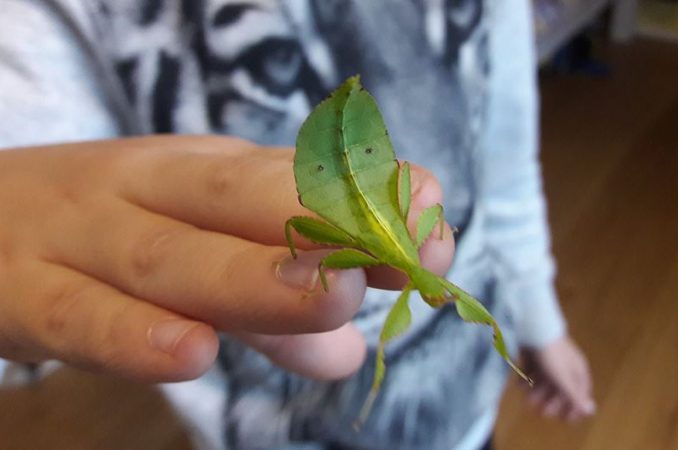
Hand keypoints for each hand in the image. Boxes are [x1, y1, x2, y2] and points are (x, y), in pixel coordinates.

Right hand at [0, 135, 452, 382]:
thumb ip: (269, 302)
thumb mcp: (194, 246)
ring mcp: (80, 241)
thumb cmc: (107, 234)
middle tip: (404, 255)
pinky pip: (81, 317)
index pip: (288, 175)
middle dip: (326, 223)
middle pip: (236, 200)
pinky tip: (192, 352)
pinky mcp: (23, 297)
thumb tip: (350, 353)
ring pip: (169, 256)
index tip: (435, 215)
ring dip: (254, 278)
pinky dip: (134, 334)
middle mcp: (142, 193)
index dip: (366, 195)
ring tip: (331, 297)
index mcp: (193, 172)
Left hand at [520, 336, 594, 421]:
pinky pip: (533, 370)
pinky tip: (519, 383)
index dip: (574, 407)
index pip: (581, 393)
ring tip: (526, 398)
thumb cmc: (552, 357)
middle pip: (562, 388)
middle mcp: (566, 365)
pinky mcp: (536, 353)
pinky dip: (527, 378)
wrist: (534, 328)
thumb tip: (592, 411)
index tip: (566, 420)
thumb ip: (575, 396)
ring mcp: (551, 358)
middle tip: (541, 412)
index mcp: (578, 370)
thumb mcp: (564, 379)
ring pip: (546, 380)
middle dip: (552, 401)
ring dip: (537, 392)